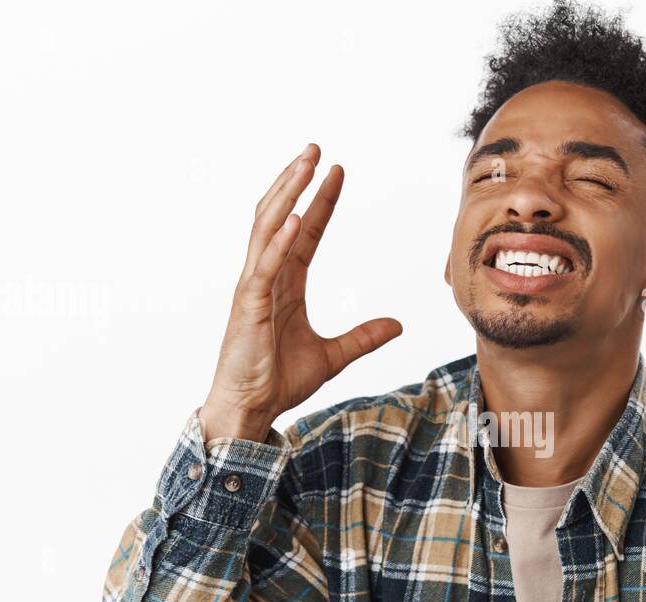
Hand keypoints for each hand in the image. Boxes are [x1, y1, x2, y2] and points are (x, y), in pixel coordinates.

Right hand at [201, 143, 402, 441]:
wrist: (250, 408)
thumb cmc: (277, 380)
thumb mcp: (332, 356)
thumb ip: (363, 337)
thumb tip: (397, 325)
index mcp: (283, 282)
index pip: (304, 232)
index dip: (321, 200)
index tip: (338, 172)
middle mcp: (265, 276)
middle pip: (280, 217)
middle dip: (297, 181)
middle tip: (317, 149)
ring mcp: (253, 287)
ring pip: (267, 228)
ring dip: (287, 194)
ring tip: (305, 165)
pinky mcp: (247, 304)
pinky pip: (264, 264)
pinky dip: (279, 239)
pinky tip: (297, 216)